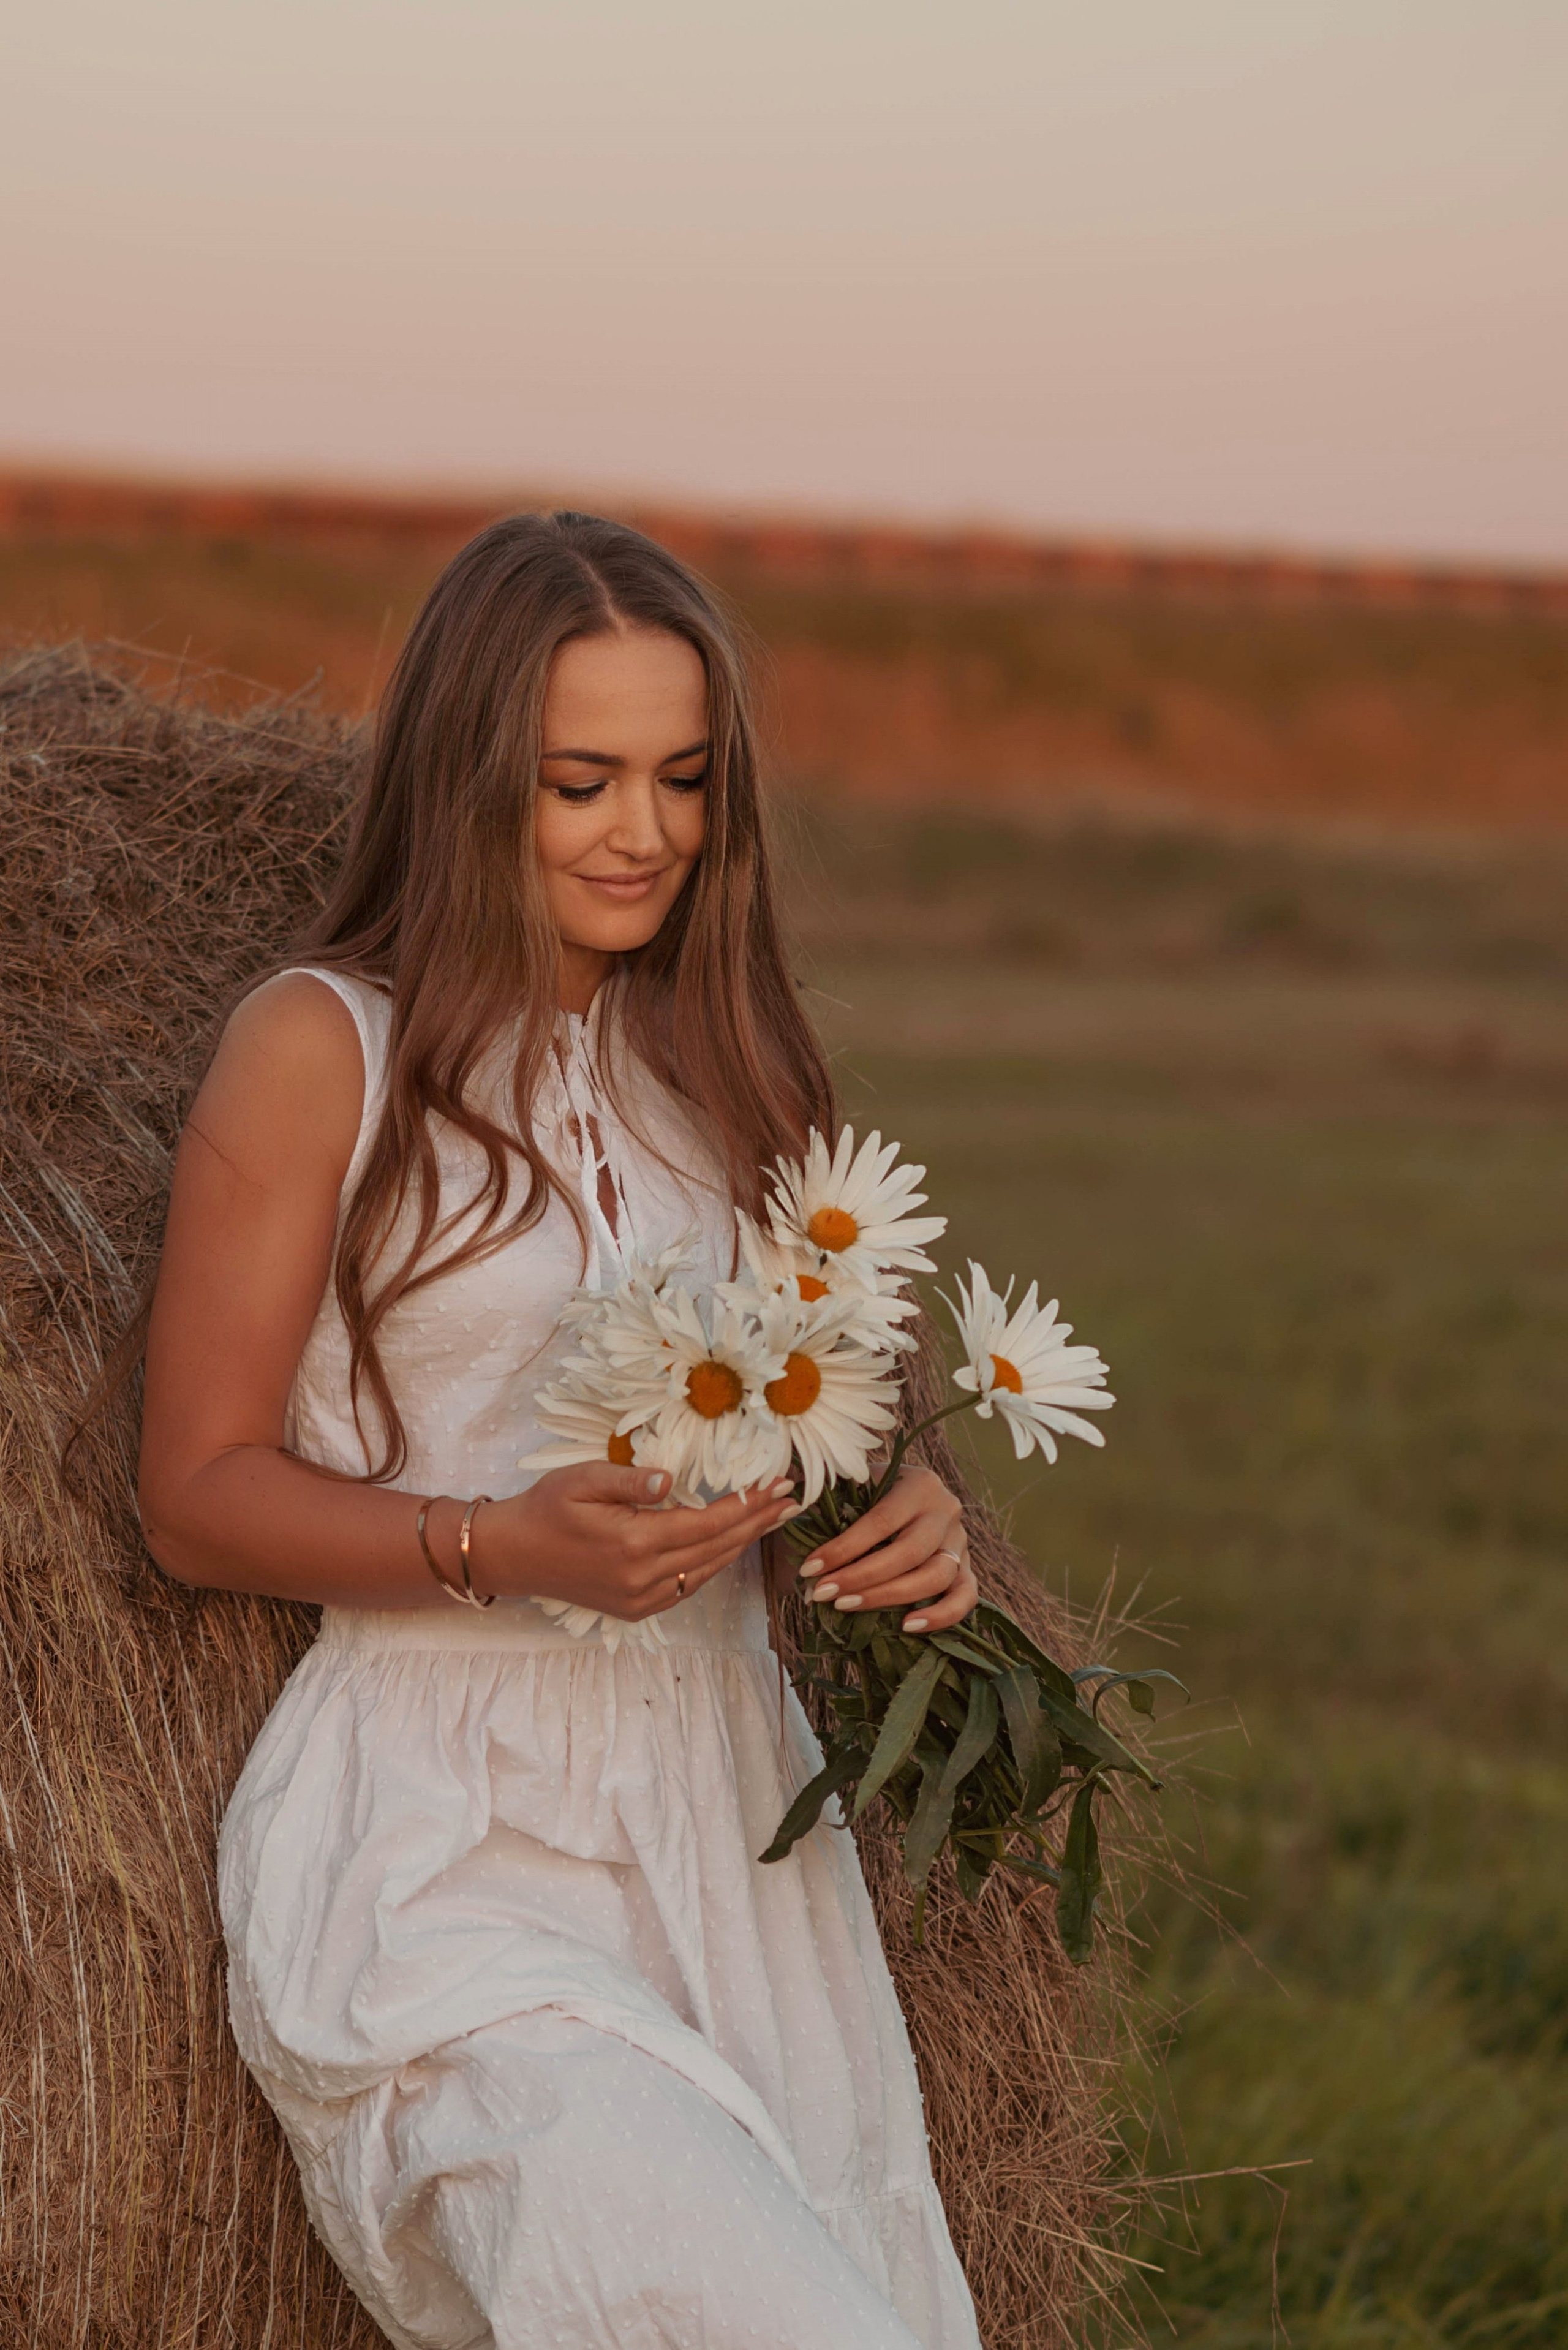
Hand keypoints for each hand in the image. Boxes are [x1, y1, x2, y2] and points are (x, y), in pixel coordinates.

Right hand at [468, 1465, 798, 1620]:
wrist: (514, 1555)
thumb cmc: (546, 1508)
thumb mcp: (582, 1479)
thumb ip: (629, 1478)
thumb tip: (672, 1478)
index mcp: (635, 1544)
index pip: (710, 1523)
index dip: (749, 1504)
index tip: (779, 1484)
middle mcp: (644, 1579)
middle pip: (718, 1548)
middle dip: (758, 1523)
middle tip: (792, 1500)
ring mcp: (642, 1599)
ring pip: (708, 1571)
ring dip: (742, 1544)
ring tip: (771, 1519)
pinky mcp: (637, 1609)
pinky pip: (689, 1587)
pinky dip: (714, 1564)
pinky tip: (729, 1545)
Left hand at [797, 1464, 978, 1634]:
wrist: (905, 1498)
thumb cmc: (867, 1495)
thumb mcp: (852, 1485)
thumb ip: (828, 1494)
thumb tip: (789, 1507)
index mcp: (919, 1483)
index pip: (881, 1520)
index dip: (844, 1548)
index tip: (809, 1569)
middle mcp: (946, 1510)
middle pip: (909, 1552)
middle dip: (862, 1577)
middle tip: (823, 1594)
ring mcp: (960, 1542)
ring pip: (936, 1576)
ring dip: (890, 1597)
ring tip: (847, 1607)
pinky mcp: (966, 1570)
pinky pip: (965, 1597)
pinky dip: (941, 1616)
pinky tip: (908, 1627)